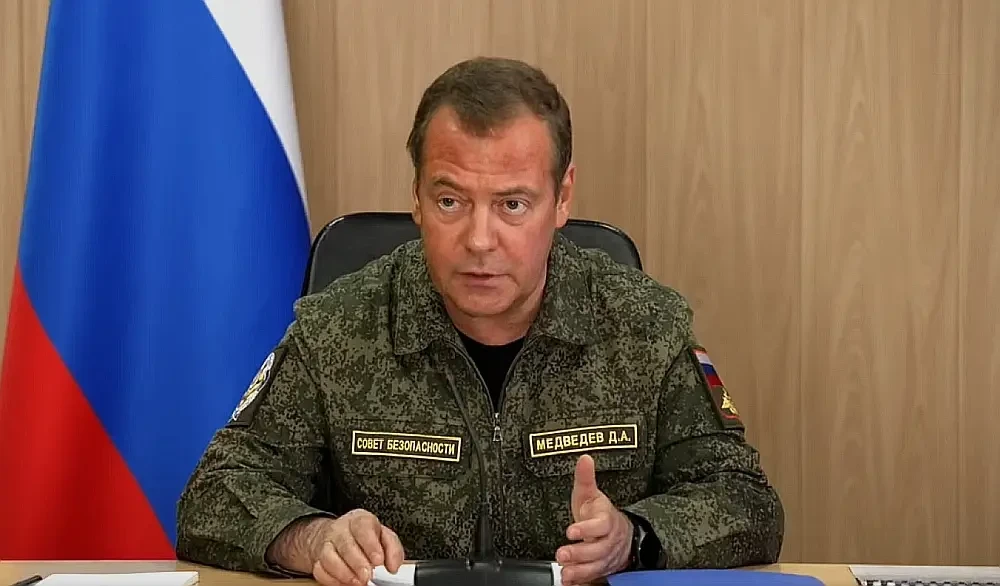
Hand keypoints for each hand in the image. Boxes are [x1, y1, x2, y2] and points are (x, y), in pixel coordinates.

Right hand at [310, 509, 404, 585]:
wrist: (339, 536)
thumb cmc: (365, 537)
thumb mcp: (384, 536)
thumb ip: (392, 549)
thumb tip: (393, 566)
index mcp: (359, 520)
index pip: (362, 527)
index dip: (370, 545)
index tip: (378, 560)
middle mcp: (340, 529)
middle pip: (345, 544)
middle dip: (358, 563)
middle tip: (368, 575)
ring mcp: (326, 544)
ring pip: (329, 557)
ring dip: (345, 573)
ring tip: (358, 582)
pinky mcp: (318, 559)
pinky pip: (320, 570)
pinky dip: (333, 579)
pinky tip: (345, 582)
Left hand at [556, 455, 633, 585]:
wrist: (623, 536)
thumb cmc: (601, 514)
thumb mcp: (591, 495)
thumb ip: (585, 478)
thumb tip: (584, 458)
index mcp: (606, 521)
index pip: (600, 525)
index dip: (586, 529)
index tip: (571, 531)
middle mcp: (608, 541)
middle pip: (597, 549)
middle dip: (579, 553)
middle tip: (562, 554)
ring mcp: (606, 558)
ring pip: (596, 566)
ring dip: (581, 571)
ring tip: (565, 573)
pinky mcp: (602, 570)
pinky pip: (595, 578)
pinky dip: (583, 582)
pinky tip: (570, 583)